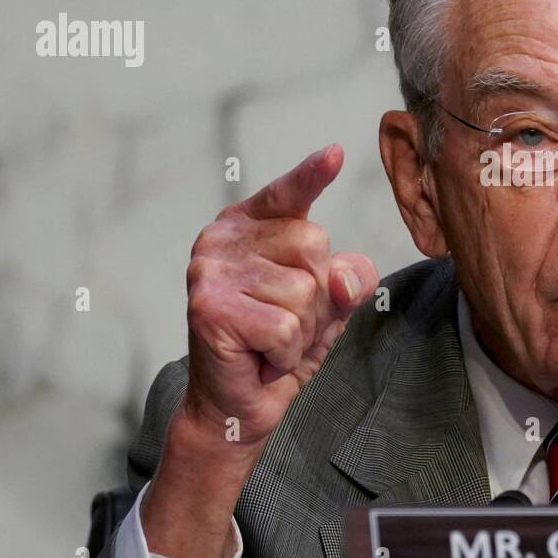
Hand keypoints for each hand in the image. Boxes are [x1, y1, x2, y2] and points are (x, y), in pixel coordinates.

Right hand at [181, 144, 377, 447]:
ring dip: (301, 332)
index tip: (336, 153)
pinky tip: (260, 357)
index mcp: (249, 226)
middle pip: (314, 247)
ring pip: (302, 293)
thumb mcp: (329, 305)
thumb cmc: (279, 346)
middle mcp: (223, 238)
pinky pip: (284, 327)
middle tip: (285, 323)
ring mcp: (211, 269)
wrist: (239, 404)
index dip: (312, 175)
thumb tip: (340, 279)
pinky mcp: (209, 306)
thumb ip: (349, 280)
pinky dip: (284, 353)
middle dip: (317, 298)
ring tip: (270, 342)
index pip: (288, 194)